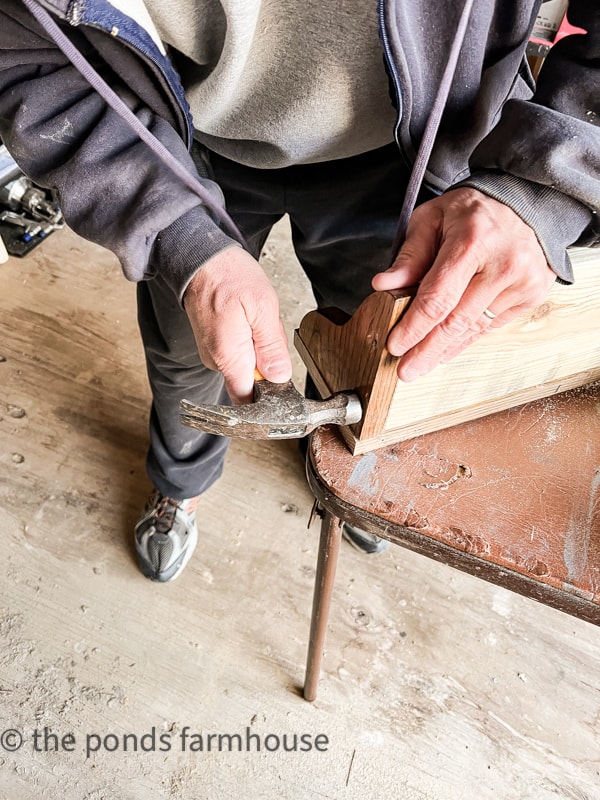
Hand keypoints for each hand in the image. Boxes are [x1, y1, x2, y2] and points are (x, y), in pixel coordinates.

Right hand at [183, 246, 291, 402]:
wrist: (198, 257)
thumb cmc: (228, 275)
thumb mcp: (263, 307)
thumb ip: (272, 346)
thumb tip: (279, 376)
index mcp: (229, 357)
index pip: (248, 401)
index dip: (268, 396)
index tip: (279, 377)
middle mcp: (216, 361)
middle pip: (251, 382)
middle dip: (267, 363)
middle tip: (267, 329)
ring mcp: (213, 353)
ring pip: (246, 365)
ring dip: (259, 347)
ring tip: (254, 317)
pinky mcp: (214, 344)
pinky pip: (238, 352)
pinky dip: (249, 338)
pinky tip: (246, 317)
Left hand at [372, 188, 555, 381]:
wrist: (528, 204)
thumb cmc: (473, 212)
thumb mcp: (433, 219)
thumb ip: (410, 255)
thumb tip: (383, 285)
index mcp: (473, 240)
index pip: (438, 297)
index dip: (414, 326)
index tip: (395, 345)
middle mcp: (503, 263)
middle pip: (457, 321)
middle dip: (427, 350)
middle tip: (406, 370)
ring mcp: (522, 282)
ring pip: (474, 329)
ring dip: (444, 350)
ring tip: (421, 363)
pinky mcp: (532, 295)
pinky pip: (490, 326)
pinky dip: (465, 339)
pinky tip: (446, 349)